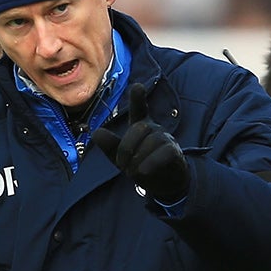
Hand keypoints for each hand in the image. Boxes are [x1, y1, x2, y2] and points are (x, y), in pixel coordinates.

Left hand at [91, 83, 187, 202]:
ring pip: (151, 141)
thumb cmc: (142, 164)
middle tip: (121, 165)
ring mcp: (166, 139)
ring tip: (133, 172)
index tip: (138, 86)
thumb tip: (96, 133)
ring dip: (137, 158)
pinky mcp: (174, 152)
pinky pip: (163, 152)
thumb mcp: (121, 157)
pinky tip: (143, 171)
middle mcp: (154, 129)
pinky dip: (151, 162)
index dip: (138, 98)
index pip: (139, 109)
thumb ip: (110, 145)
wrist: (164, 184)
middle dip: (126, 147)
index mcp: (141, 126)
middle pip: (139, 128)